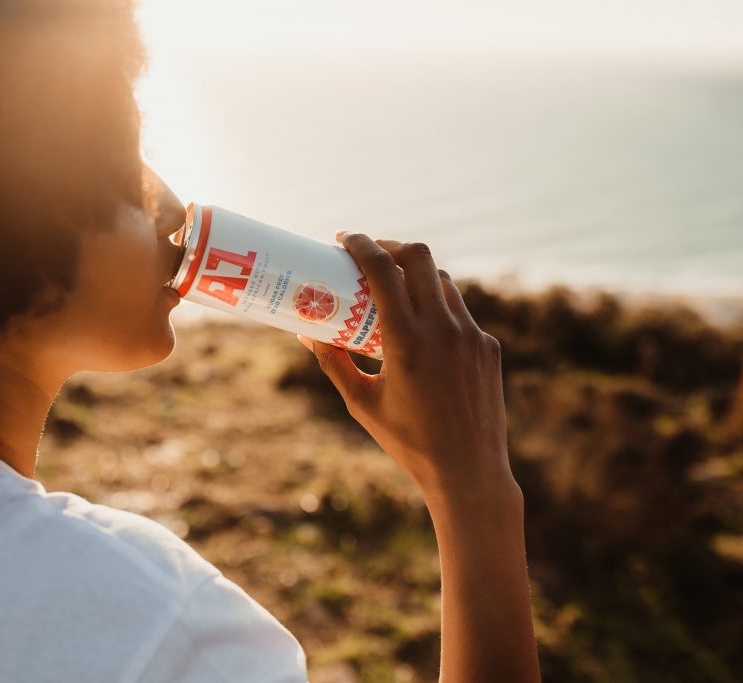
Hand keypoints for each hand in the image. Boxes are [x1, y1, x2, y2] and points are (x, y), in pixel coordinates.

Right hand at [298, 233, 515, 503]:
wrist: (468, 472)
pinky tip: (421, 327)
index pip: (383, 270)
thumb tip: (307, 333)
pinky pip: (459, 312)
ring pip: (442, 281)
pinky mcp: (487, 347)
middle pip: (419, 256)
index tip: (343, 239)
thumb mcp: (361, 402)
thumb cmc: (407, 441)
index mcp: (406, 340)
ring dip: (415, 275)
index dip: (361, 245)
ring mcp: (471, 335)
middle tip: (371, 255)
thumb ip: (333, 362)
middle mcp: (443, 329)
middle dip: (391, 246)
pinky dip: (436, 307)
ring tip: (393, 288)